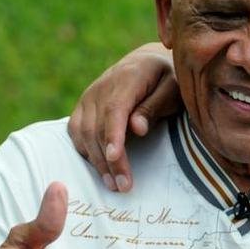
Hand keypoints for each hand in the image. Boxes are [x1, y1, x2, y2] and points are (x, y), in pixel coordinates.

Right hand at [67, 42, 179, 192]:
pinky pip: (76, 130)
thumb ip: (155, 106)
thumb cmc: (167, 78)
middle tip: (123, 187)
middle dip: (109, 160)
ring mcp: (89, 96)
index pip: (114, 110)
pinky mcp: (83, 106)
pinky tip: (99, 168)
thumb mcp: (173, 88)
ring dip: (96, 161)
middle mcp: (102, 86)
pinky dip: (85, 150)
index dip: (112, 136)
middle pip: (98, 127)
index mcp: (127, 78)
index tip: (115, 159)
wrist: (147, 61)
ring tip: (113, 184)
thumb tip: (137, 129)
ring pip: (83, 132)